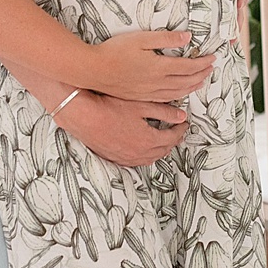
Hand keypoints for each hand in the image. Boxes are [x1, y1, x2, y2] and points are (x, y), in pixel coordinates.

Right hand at [55, 92, 187, 166]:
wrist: (83, 117)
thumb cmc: (109, 108)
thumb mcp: (141, 105)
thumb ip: (164, 112)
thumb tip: (181, 116)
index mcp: (149, 140)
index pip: (172, 137)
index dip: (180, 130)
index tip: (184, 124)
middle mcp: (139, 153)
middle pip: (163, 150)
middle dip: (172, 140)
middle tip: (176, 131)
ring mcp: (126, 158)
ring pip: (150, 158)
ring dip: (160, 150)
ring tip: (163, 140)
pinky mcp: (115, 158)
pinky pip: (136, 161)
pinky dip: (145, 156)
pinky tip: (143, 149)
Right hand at [89, 29, 213, 99]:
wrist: (93, 71)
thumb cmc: (114, 52)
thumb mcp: (141, 39)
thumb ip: (166, 38)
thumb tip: (187, 37)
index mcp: (160, 66)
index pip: (189, 66)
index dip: (203, 62)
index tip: (212, 57)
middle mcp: (157, 82)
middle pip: (186, 80)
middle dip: (201, 74)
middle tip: (211, 69)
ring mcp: (149, 92)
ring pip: (178, 92)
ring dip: (192, 86)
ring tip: (202, 82)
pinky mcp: (141, 97)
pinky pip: (166, 99)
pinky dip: (178, 96)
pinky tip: (179, 95)